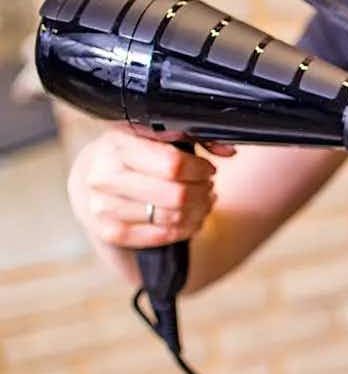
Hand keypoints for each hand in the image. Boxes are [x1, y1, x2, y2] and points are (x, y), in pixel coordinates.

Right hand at [68, 130, 234, 247]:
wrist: (92, 186)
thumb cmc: (132, 158)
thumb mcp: (155, 138)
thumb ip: (193, 138)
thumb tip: (228, 152)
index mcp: (115, 145)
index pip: (174, 165)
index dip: (200, 170)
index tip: (208, 169)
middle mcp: (103, 176)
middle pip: (177, 195)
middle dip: (202, 192)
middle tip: (207, 187)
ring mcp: (103, 208)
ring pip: (173, 217)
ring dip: (198, 210)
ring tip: (202, 201)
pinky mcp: (111, 233)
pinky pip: (164, 235)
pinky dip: (186, 228)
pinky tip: (190, 218)